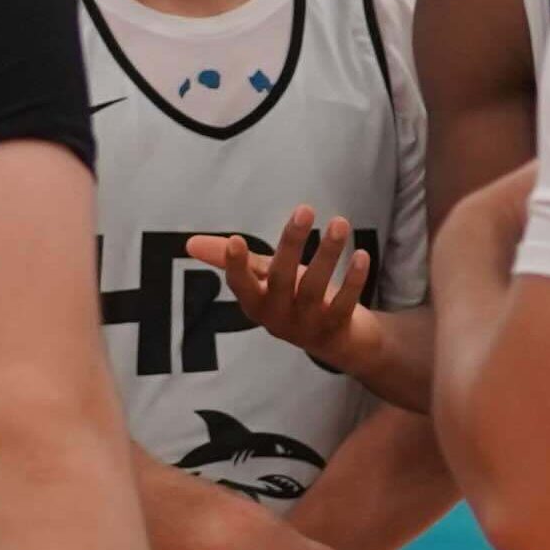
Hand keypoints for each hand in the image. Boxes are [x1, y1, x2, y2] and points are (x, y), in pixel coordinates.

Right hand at [191, 212, 422, 405]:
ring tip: (340, 222)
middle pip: (282, 279)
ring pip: (316, 288)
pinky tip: (360, 255)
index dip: (236, 265)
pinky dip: (353, 280)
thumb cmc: (293, 299)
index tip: (235, 239)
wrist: (338, 340)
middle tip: (305, 209)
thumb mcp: (263, 278)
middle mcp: (278, 318)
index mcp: (256, 304)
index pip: (241, 285)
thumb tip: (189, 243)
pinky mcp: (336, 329)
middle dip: (292, 244)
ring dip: (328, 254)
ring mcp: (308, 326)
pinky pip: (344, 304)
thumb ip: (232, 260)